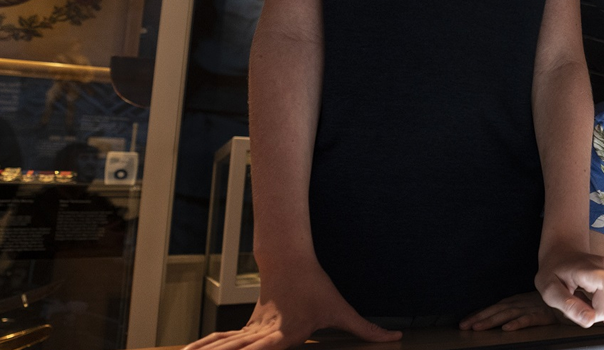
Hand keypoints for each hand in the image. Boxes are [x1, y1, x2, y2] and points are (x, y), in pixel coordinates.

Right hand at [185, 259, 399, 349]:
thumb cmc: (318, 289)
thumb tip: (398, 336)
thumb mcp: (343, 310)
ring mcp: (252, 330)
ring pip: (224, 345)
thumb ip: (368, 329)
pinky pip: (222, 339)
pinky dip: (206, 346)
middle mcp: (264, 334)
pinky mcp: (247, 328)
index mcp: (285, 334)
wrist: (291, 261)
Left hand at [460, 292, 559, 331]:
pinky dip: (517, 324)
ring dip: (491, 321)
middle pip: (497, 311)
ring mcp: (531, 308)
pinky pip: (528, 320)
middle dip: (479, 318)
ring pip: (508, 315)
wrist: (574, 296)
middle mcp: (521, 303)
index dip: (479, 314)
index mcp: (517, 301)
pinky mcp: (543, 315)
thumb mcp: (531, 304)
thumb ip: (518, 310)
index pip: (494, 308)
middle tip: (464, 326)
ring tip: (478, 328)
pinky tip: (507, 329)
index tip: (465, 322)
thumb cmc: (552, 302)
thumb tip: (502, 319)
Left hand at [533, 249, 603, 329]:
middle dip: (597, 314)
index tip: (591, 317)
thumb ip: (569, 306)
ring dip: (598, 309)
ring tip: (581, 299)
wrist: (561, 253)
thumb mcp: (551, 291)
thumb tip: (590, 320)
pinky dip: (602, 305)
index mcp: (590, 270)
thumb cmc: (554, 272)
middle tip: (577, 305)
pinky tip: (589, 299)